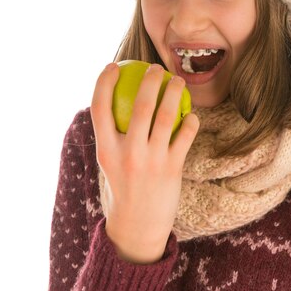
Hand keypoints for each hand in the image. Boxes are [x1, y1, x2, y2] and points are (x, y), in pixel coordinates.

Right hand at [90, 62, 199, 263]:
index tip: (113, 66)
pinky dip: (190, 122)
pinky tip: (191, 115)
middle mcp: (127, 153)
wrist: (138, 225)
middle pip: (139, 105)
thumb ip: (112, 134)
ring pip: (166, 116)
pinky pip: (185, 136)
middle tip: (156, 68)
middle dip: (149, 80)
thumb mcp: (110, 161)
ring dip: (174, 92)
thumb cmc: (124, 184)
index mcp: (105, 149)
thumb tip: (118, 98)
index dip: (103, 83)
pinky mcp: (172, 168)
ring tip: (178, 81)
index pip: (99, 108)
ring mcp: (151, 160)